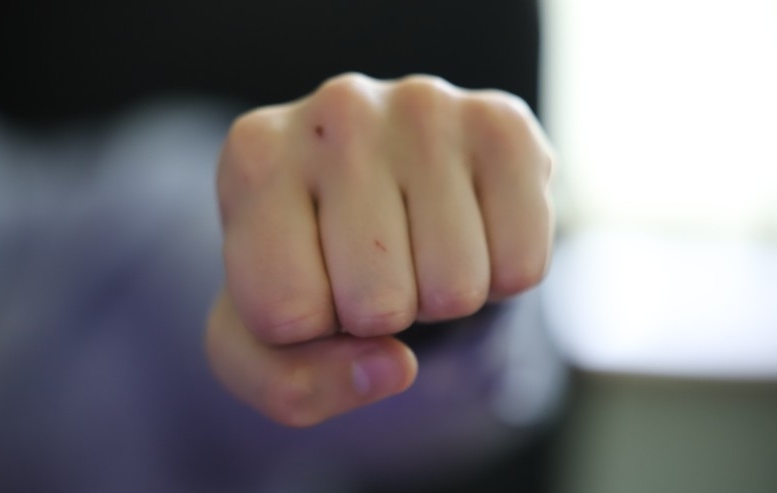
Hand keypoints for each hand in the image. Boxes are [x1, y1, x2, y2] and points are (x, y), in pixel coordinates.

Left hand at [206, 73, 553, 426]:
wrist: (380, 180)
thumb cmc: (311, 262)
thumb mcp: (263, 340)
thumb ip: (293, 386)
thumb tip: (396, 366)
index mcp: (255, 158)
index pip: (286, 313)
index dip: (307, 330)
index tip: (310, 281)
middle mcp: (337, 111)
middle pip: (377, 305)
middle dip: (380, 314)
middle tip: (374, 263)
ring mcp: (426, 108)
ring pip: (456, 289)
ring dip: (441, 295)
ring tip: (418, 240)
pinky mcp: (503, 124)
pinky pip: (522, 266)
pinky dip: (500, 277)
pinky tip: (469, 225)